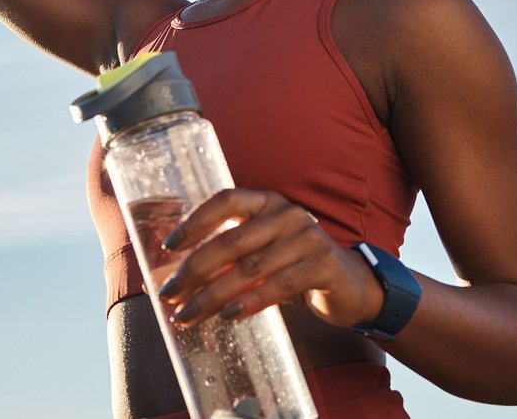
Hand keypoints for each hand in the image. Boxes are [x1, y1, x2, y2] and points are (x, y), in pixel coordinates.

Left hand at [155, 189, 384, 328]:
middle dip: (194, 270)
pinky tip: (228, 316)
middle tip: (168, 294)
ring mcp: (308, 238)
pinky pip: (278, 286)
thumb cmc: (293, 266)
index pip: (226, 200)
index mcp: (268, 202)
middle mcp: (287, 214)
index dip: (196, 221)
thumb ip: (231, 256)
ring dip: (213, 295)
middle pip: (232, 241)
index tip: (170, 246)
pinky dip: (249, 302)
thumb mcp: (263, 252)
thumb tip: (178, 277)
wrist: (348, 285)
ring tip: (188, 314)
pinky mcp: (323, 266)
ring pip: (250, 268)